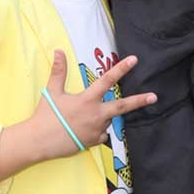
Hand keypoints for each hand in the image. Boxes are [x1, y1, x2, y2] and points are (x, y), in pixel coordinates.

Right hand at [34, 50, 156, 159]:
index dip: (121, 68)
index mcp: (87, 100)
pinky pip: (101, 134)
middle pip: (122, 106)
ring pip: (107, 120)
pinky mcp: (93, 142)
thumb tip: (58, 51)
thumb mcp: (52, 91)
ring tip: (82, 117)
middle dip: (139, 100)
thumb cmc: (46, 115)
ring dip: (102, 116)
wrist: (39, 141)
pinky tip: (84, 130)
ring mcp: (96, 130)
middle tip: (154, 97)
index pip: (107, 80)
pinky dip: (97, 130)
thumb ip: (58, 71)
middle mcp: (96, 114)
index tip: (134, 60)